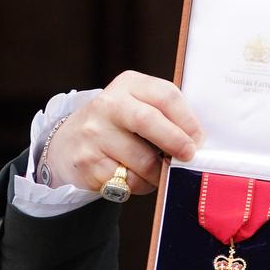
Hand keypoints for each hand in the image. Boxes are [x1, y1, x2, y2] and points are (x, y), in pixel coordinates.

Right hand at [44, 71, 204, 194]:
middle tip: (188, 156)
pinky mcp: (87, 162)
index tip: (199, 139)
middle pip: (149, 120)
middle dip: (176, 142)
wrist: (70, 144)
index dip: (188, 120)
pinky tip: (136, 178)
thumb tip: (198, 141)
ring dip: (159, 172)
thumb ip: (166, 115)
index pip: (165, 95)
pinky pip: (127, 180)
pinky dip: (140, 184)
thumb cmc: (120, 126)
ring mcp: (94, 133)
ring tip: (160, 172)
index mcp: (129, 84)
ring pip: (142, 159)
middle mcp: (108, 104)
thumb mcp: (139, 106)